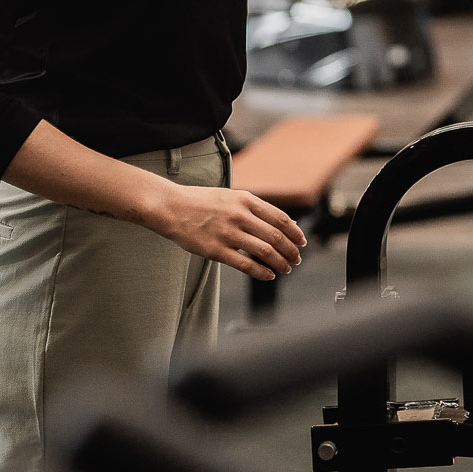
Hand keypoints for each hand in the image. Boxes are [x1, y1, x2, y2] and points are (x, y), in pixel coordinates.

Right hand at [137, 184, 307, 281]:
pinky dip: (261, 272)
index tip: (302, 242)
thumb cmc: (201, 202)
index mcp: (246, 200)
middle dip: (291, 250)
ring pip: (264, 251)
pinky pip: (245, 264)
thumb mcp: (231, 196)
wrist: (170, 206)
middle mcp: (239, 215)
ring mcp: (227, 233)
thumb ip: (253, 208)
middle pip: (276, 236)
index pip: (280, 218)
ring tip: (286, 268)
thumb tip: (279, 224)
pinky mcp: (215, 250)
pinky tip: (269, 275)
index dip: (295, 232)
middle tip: (297, 259)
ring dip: (280, 262)